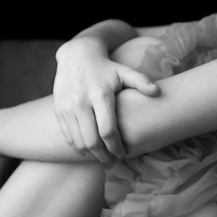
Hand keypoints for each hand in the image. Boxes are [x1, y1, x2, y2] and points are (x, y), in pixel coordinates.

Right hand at [53, 36, 158, 162]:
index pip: (107, 131)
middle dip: (104, 156)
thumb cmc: (106, 68)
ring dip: (91, 154)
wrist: (76, 56)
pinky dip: (79, 147)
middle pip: (91, 141)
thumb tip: (158, 92)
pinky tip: (90, 149)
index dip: (116, 146)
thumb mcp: (124, 72)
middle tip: (113, 160)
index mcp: (100, 95)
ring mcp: (67, 108)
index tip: (123, 152)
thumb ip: (141, 81)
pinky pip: (68, 137)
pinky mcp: (59, 111)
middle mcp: (81, 102)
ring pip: (78, 142)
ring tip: (103, 156)